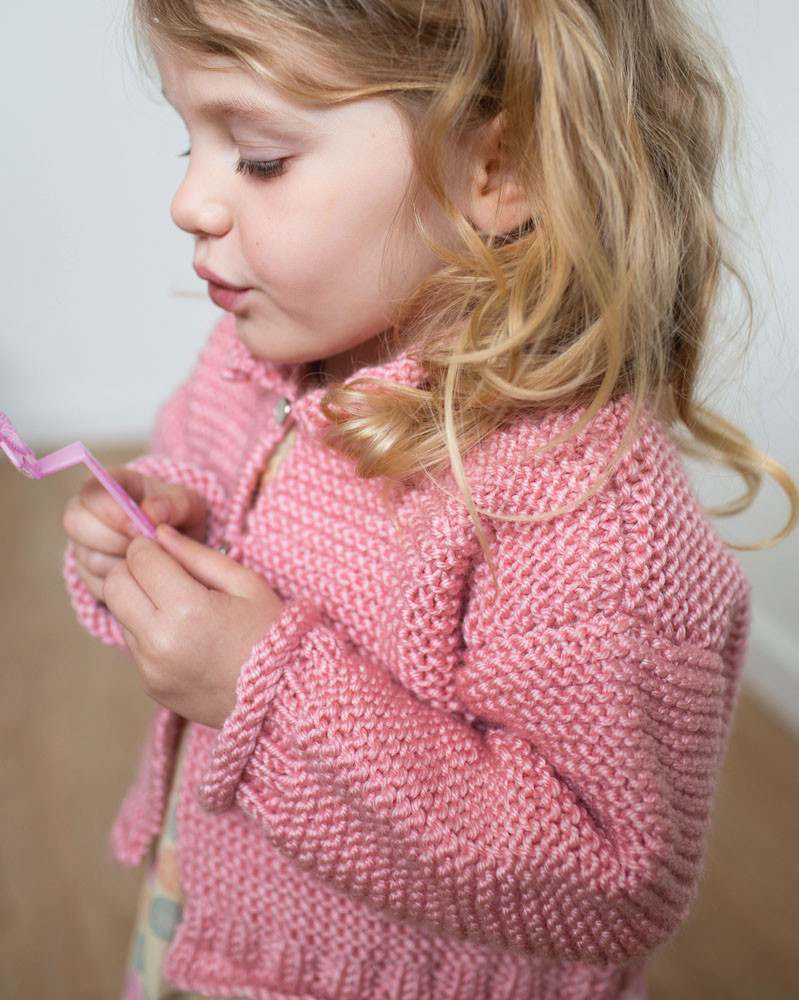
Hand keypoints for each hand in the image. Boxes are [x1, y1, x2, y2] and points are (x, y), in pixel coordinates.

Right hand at [62, 467, 209, 602]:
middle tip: (147, 545)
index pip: (90, 491)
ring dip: (126, 563)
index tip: (138, 525)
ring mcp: (83, 546)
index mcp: (107, 486)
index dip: (110, 509)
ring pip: (90, 558)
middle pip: (76, 523)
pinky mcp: (89, 577)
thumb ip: (172, 504)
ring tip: (153, 558)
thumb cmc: (179, 517)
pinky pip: (99, 584)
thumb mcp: (185, 504)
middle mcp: (86, 514)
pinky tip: (147, 576)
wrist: (181, 546)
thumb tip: (150, 513)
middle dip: (114, 538)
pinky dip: (127, 584)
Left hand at [102, 523, 285, 728]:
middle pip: (115, 585)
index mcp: (186, 610)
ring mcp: (151, 668)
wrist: (281, 698)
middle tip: (164, 572)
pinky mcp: (150, 686)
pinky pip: (135, 646)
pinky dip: (149, 632)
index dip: (149, 545)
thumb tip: (160, 533)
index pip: (139, 558)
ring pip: (120, 615)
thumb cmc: (270, 632)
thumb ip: (197, 555)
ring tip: (181, 608)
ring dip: (140, 602)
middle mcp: (159, 642)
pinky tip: (185, 636)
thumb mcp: (245, 583)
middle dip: (133, 570)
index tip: (166, 548)